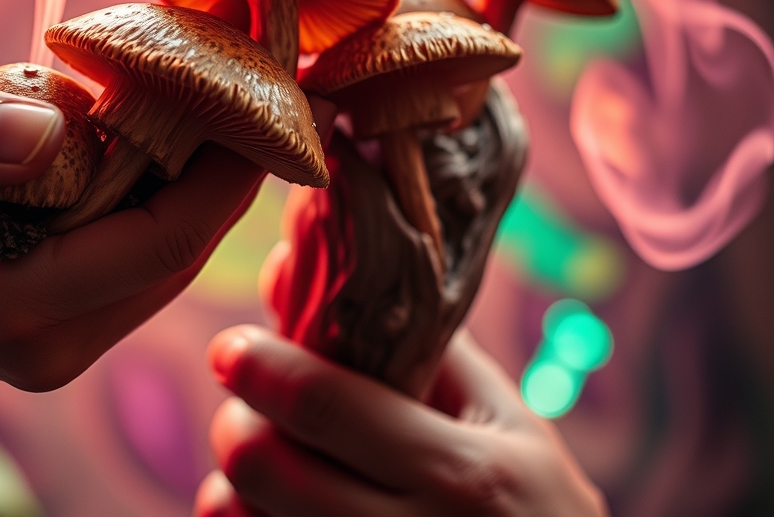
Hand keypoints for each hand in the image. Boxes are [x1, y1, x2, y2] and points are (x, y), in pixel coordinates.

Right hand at [0, 68, 265, 386]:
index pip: (158, 239)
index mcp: (3, 302)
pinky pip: (139, 253)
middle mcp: (50, 342)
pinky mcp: (64, 329)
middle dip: (223, 152)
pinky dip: (157, 187)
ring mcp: (60, 346)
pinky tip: (153, 121)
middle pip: (181, 245)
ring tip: (211, 74)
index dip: (223, 162)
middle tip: (250, 52)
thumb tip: (51, 125)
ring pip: (169, 251)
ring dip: (195, 167)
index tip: (261, 76)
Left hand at [196, 326, 606, 516]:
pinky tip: (273, 513)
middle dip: (236, 424)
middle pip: (262, 465)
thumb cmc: (541, 514)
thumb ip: (443, 359)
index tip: (232, 345)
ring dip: (231, 487)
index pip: (324, 403)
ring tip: (263, 467)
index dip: (261, 364)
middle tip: (246, 409)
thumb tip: (355, 280)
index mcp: (459, 471)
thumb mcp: (518, 433)